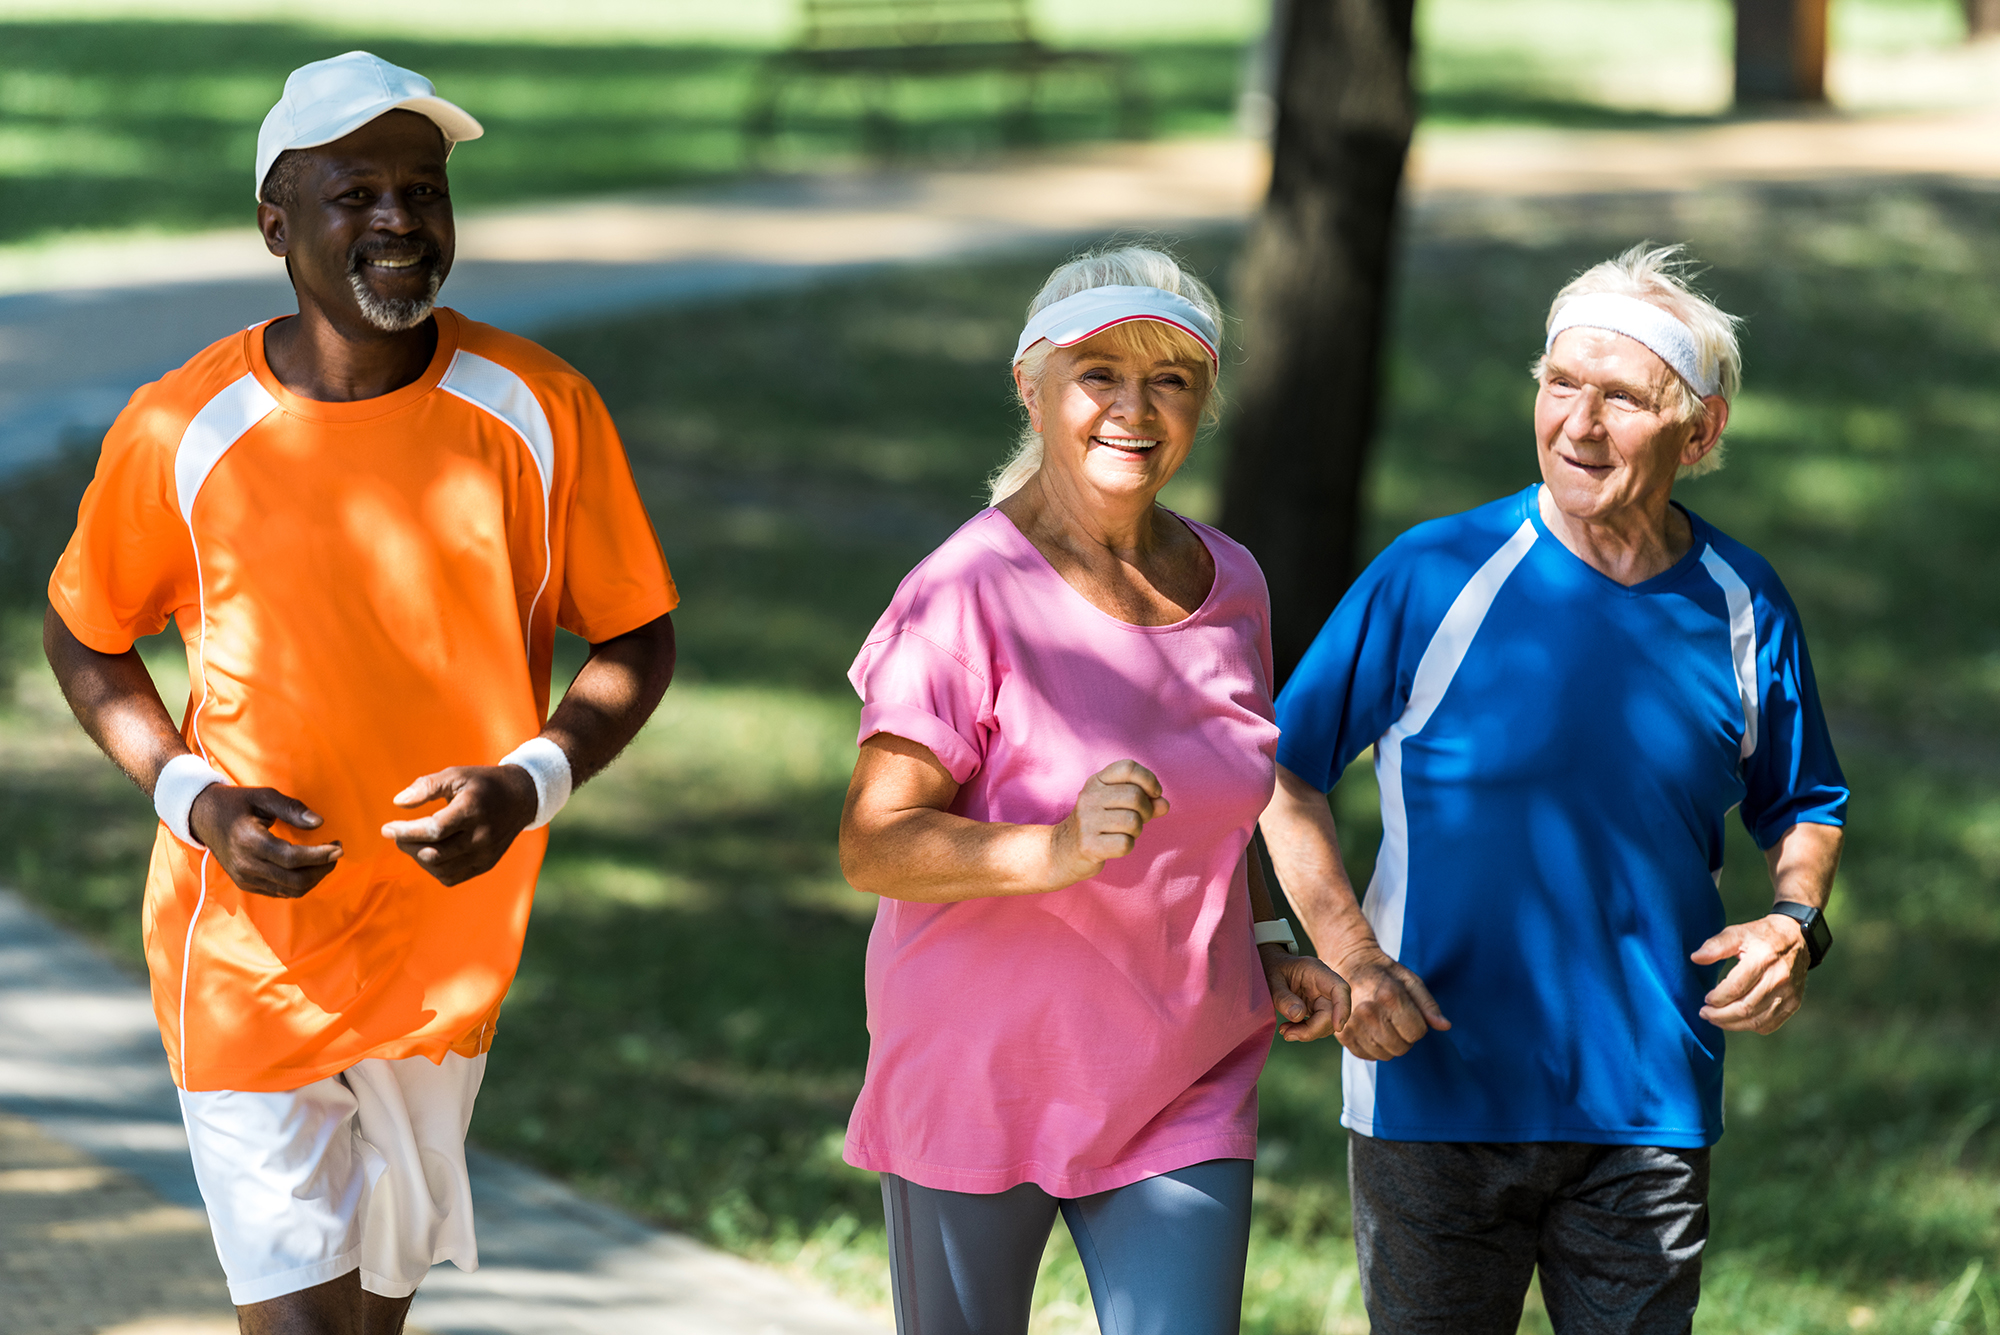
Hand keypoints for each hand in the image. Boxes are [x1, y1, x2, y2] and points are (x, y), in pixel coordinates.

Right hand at [188, 785, 341, 898]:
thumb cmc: (236, 803)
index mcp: (249, 842)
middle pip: (295, 880)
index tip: (338, 847)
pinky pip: (279, 892)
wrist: (202, 817)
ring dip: (314, 878)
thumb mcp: (263, 796)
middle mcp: (246, 865)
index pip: (292, 858)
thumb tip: (319, 822)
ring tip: (326, 859)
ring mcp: (244, 878)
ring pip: (289, 890)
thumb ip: (292, 808)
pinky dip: (299, 883)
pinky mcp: (245, 884)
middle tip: (336, 852)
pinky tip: (309, 866)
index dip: (319, 856)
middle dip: (322, 869)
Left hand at [380, 765, 537, 886]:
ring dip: (419, 858)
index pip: (433, 829)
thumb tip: (398, 803)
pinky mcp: (486, 864)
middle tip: (398, 834)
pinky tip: (430, 852)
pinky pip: (451, 877)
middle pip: (433, 853)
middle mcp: (481, 836)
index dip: (405, 831)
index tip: (387, 828)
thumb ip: (426, 786)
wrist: (520, 798)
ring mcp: (485, 853)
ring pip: (440, 869)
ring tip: (413, 843)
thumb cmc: (482, 784)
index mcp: (472, 810)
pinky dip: (434, 868)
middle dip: (407, 845)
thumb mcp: (456, 775)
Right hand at [1046, 760, 1169, 884]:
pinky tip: (1115, 845)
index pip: (1128, 768)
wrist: (1061, 851)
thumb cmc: (1097, 825)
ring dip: (1137, 831)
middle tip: (1140, 820)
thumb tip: (1164, 804)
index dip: (1149, 780)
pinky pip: (1125, 843)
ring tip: (1125, 833)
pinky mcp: (1088, 845)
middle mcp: (1089, 797)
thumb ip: (1144, 802)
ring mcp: (1086, 821)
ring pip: (1133, 821)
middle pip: (1135, 796)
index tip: (1154, 794)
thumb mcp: (1117, 806)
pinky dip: (1127, 846)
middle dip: (1147, 811)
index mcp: (1096, 782)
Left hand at [1263, 947, 1348, 1041]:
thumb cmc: (1271, 968)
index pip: (1339, 988)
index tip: (1338, 1027)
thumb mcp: (1271, 980)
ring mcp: (1322, 997)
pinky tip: (1289, 1029)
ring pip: (1328, 1022)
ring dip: (1309, 1032)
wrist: (1270, 966)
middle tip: (1288, 1035)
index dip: (1342, 1008)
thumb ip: (1282, 997)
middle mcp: (1324, 984)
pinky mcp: (1317, 1008)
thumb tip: (1298, 1015)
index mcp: (1316, 971)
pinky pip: (1319, 1024)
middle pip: (1332, 1011)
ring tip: (1285, 1031)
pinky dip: (1306, 1031)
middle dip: (1313, 1029)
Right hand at [1329, 946, 1449, 1059]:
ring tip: (1383, 1025)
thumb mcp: (1410, 981)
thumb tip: (1445, 1026)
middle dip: (1405, 1038)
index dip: (1418, 1026)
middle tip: (1396, 1021)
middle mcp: (1369, 1012)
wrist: (1350, 965)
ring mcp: (1353, 1024)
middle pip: (1401, 1047)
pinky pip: (1366, 1056)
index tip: (1409, 1014)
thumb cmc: (1385, 974)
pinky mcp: (1342, 1033)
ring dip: (1389, 1045)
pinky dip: (1372, 1048)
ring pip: (1384, 1055)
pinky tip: (1370, 1031)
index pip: (1417, 1033)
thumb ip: (1428, 1004)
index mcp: (1389, 996)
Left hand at [1692, 914, 1807, 1032]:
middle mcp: (1779, 978)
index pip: (1735, 988)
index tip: (1706, 999)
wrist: (1796, 940)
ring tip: (1715, 1019)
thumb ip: (1716, 945)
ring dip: (1732, 1024)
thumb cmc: (1761, 936)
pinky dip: (1749, 1026)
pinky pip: (1769, 1025)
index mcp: (1764, 958)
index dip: (1717, 998)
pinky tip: (1736, 1021)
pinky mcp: (1794, 1004)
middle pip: (1745, 1008)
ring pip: (1756, 1020)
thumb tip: (1695, 958)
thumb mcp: (1737, 933)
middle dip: (1720, 1015)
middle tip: (1704, 1013)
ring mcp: (1789, 993)